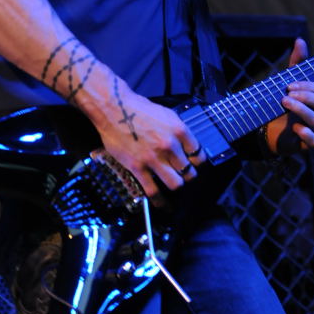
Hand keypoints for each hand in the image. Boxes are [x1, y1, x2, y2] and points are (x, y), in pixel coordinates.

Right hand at [90, 78, 206, 200]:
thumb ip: (178, 132)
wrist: (114, 108)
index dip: (198, 163)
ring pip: (176, 184)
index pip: (199, 155)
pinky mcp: (138, 167)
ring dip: (176, 186)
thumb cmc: (138, 109)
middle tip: (183, 175)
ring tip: (173, 184)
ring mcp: (154, 158)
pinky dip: (160, 202)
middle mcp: (169, 145)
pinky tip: (163, 205)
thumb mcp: (167, 115)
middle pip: (189, 172)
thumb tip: (187, 146)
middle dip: (188, 176)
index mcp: (179, 130)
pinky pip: (153, 191)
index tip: (194, 165)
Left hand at [264, 37, 313, 155]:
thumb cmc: (285, 104)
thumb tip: (299, 40)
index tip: (290, 85)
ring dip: (301, 110)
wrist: (271, 129)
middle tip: (286, 94)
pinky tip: (295, 127)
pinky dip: (306, 134)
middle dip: (307, 97)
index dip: (309, 86)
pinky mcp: (309, 145)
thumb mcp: (289, 83)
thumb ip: (297, 63)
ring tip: (284, 103)